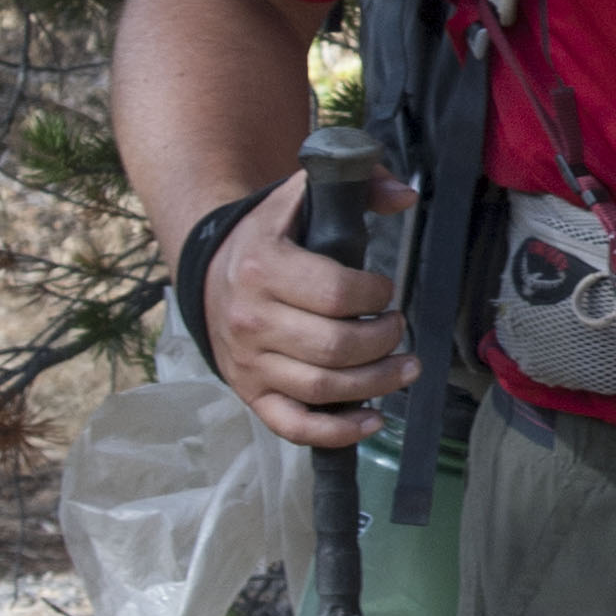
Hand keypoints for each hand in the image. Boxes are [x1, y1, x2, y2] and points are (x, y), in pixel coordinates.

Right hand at [201, 167, 421, 447]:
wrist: (209, 269)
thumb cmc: (269, 236)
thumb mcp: (303, 196)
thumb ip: (358, 183)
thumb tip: (404, 196)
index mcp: (263, 268)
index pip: (336, 293)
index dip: (376, 295)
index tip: (384, 291)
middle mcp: (251, 321)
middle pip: (336, 347)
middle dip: (384, 340)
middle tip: (397, 327)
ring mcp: (249, 363)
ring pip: (324, 389)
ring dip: (377, 384)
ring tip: (405, 368)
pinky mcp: (251, 394)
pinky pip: (295, 426)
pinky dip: (338, 432)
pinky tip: (373, 420)